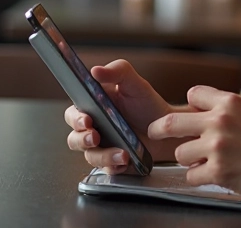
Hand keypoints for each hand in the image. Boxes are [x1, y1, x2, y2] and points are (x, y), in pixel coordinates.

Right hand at [63, 59, 187, 173]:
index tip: (86, 120)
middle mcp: (94, 128)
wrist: (167, 128)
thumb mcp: (134, 83)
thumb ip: (117, 71)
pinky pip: (107, 169)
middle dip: (82, 139)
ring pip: (90, 156)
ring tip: (122, 153)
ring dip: (103, 155)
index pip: (73, 114)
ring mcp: (103, 146)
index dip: (75, 118)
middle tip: (95, 137)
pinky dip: (115, 166)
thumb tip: (95, 70)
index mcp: (94, 107)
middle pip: (74, 138)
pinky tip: (126, 160)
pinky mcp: (113, 162)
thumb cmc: (147, 104)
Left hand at [147, 85, 240, 204]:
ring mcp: (218, 146)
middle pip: (170, 122)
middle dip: (161, 131)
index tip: (188, 117)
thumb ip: (230, 111)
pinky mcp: (219, 171)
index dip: (190, 108)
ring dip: (190, 160)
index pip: (193, 95)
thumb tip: (207, 114)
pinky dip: (199, 178)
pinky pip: (191, 176)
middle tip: (154, 135)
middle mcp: (220, 121)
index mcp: (231, 102)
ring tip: (208, 163)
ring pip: (180, 153)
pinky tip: (215, 177)